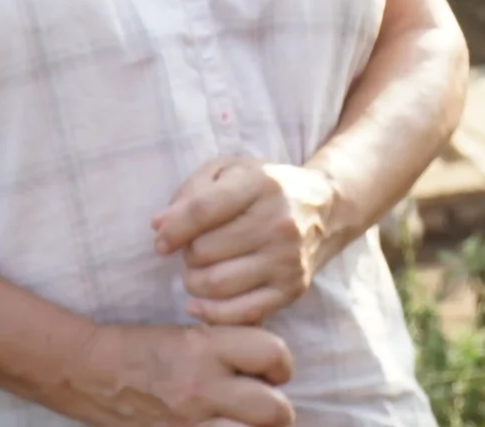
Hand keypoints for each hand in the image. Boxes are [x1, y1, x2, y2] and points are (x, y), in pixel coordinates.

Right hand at [72, 321, 294, 426]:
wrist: (89, 371)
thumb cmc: (145, 347)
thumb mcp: (193, 332)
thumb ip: (234, 345)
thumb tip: (272, 362)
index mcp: (207, 347)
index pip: (274, 354)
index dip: (281, 364)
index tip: (274, 370)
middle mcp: (202, 386)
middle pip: (273, 409)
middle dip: (278, 411)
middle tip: (268, 407)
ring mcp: (187, 422)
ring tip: (249, 424)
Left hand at [153, 158, 338, 325]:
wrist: (324, 210)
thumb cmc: (265, 189)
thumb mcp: (230, 171)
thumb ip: (192, 192)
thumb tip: (159, 226)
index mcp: (263, 185)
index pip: (202, 210)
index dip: (171, 229)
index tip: (161, 241)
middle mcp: (279, 223)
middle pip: (203, 251)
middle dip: (188, 253)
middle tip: (197, 249)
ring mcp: (288, 259)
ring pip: (214, 284)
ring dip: (195, 281)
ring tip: (202, 270)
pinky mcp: (292, 289)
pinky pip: (238, 313)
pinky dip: (210, 312)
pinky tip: (200, 301)